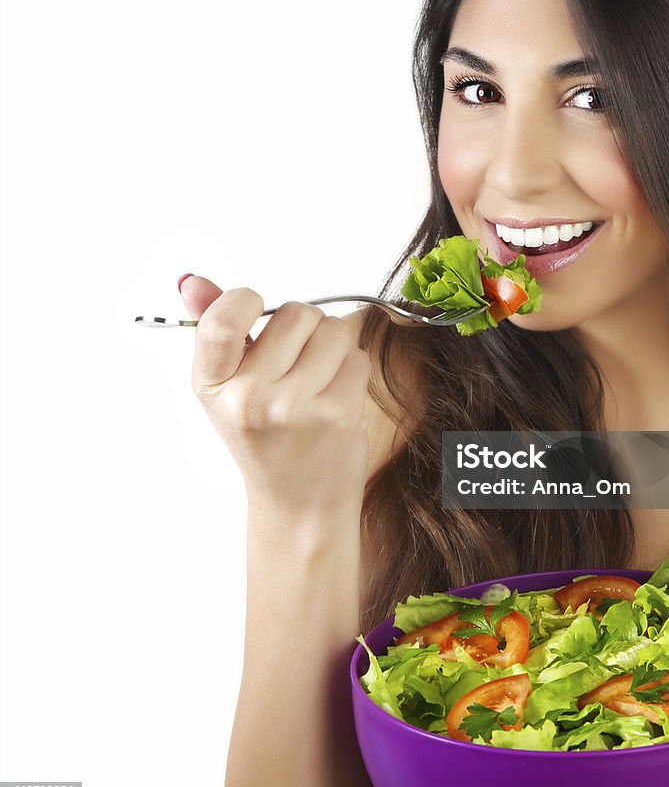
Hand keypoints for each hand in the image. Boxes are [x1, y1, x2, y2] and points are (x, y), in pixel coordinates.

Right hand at [179, 274, 372, 519]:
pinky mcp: (337, 414)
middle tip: (297, 363)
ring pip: (335, 330)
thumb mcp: (228, 387)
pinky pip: (357, 357)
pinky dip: (353, 370)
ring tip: (318, 382)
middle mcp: (248, 398)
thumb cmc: (266, 438)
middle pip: (296, 313)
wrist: (299, 504)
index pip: (221, 319)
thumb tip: (193, 282)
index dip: (247, 301)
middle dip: (306, 327)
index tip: (256, 310)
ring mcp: (294, 407)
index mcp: (212, 384)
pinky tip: (335, 397)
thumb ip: (215, 328)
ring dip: (334, 347)